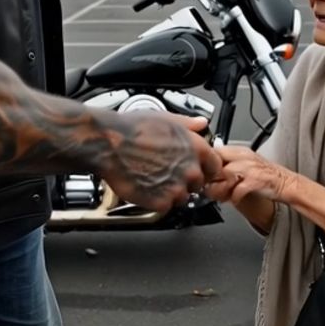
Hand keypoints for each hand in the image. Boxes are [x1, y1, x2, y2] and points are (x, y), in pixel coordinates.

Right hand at [99, 111, 222, 212]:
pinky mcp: (160, 202)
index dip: (204, 167)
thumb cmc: (133, 129)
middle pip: (198, 184)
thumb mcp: (166, 118)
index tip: (196, 168)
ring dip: (170, 193)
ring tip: (153, 180)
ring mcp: (176, 188)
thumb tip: (201, 123)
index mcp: (196, 148)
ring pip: (181, 197)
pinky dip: (156, 201)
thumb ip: (188, 124)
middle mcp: (190, 169)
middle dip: (185, 181)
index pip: (215, 166)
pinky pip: (164, 207)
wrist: (109, 145)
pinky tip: (145, 187)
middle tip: (166, 173)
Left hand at [205, 145, 292, 204]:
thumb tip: (209, 172)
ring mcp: (250, 168)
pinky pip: (237, 190)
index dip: (207, 165)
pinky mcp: (255, 181)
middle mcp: (244, 157)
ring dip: (220, 188)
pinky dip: (233, 197)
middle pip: (217, 161)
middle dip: (210, 177)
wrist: (286, 183)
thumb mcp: (246, 163)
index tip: (204, 176)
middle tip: (209, 187)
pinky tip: (234, 199)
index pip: (215, 151)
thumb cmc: (265, 175)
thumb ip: (228, 164)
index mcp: (240, 151)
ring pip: (225, 175)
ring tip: (221, 195)